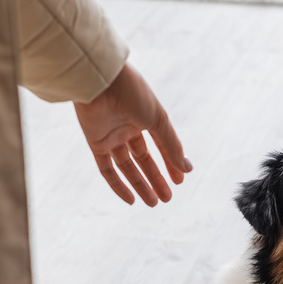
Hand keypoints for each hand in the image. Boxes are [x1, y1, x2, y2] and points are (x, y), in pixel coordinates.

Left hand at [74, 62, 191, 206]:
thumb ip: (171, 145)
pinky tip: (130, 200)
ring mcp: (111, 135)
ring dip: (140, 185)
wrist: (100, 81)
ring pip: (127, 167)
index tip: (180, 181)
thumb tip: (187, 169)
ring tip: (153, 203)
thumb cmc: (133, 93)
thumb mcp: (158, 120)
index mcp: (146, 117)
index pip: (161, 145)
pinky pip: (107, 169)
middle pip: (144, 159)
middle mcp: (128, 127)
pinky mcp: (95, 143)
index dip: (170, 163)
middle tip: (168, 198)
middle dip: (156, 178)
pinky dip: (118, 185)